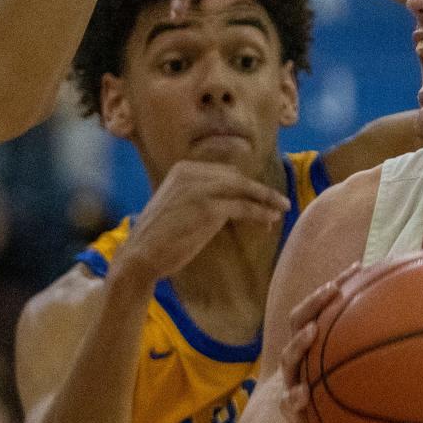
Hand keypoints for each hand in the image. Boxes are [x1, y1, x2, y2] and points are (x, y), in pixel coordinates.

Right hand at [112, 161, 290, 285]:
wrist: (141, 254)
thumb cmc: (160, 236)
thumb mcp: (178, 205)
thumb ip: (200, 195)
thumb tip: (232, 200)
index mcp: (183, 169)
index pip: (225, 173)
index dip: (246, 186)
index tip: (261, 198)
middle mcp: (191, 173)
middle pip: (237, 178)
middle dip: (260, 191)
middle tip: (279, 203)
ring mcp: (200, 188)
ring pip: (244, 189)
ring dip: (266, 200)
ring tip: (281, 209)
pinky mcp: (209, 208)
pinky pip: (243, 207)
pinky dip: (260, 213)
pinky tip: (270, 220)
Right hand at [278, 263, 360, 422]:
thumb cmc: (351, 415)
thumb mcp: (370, 388)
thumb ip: (388, 363)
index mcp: (320, 349)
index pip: (323, 309)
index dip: (337, 286)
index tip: (358, 266)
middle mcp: (304, 362)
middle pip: (298, 322)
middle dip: (313, 303)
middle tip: (331, 290)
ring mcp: (293, 385)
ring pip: (287, 357)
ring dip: (298, 342)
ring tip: (312, 332)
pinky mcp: (291, 414)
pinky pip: (287, 403)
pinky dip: (293, 397)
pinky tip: (303, 394)